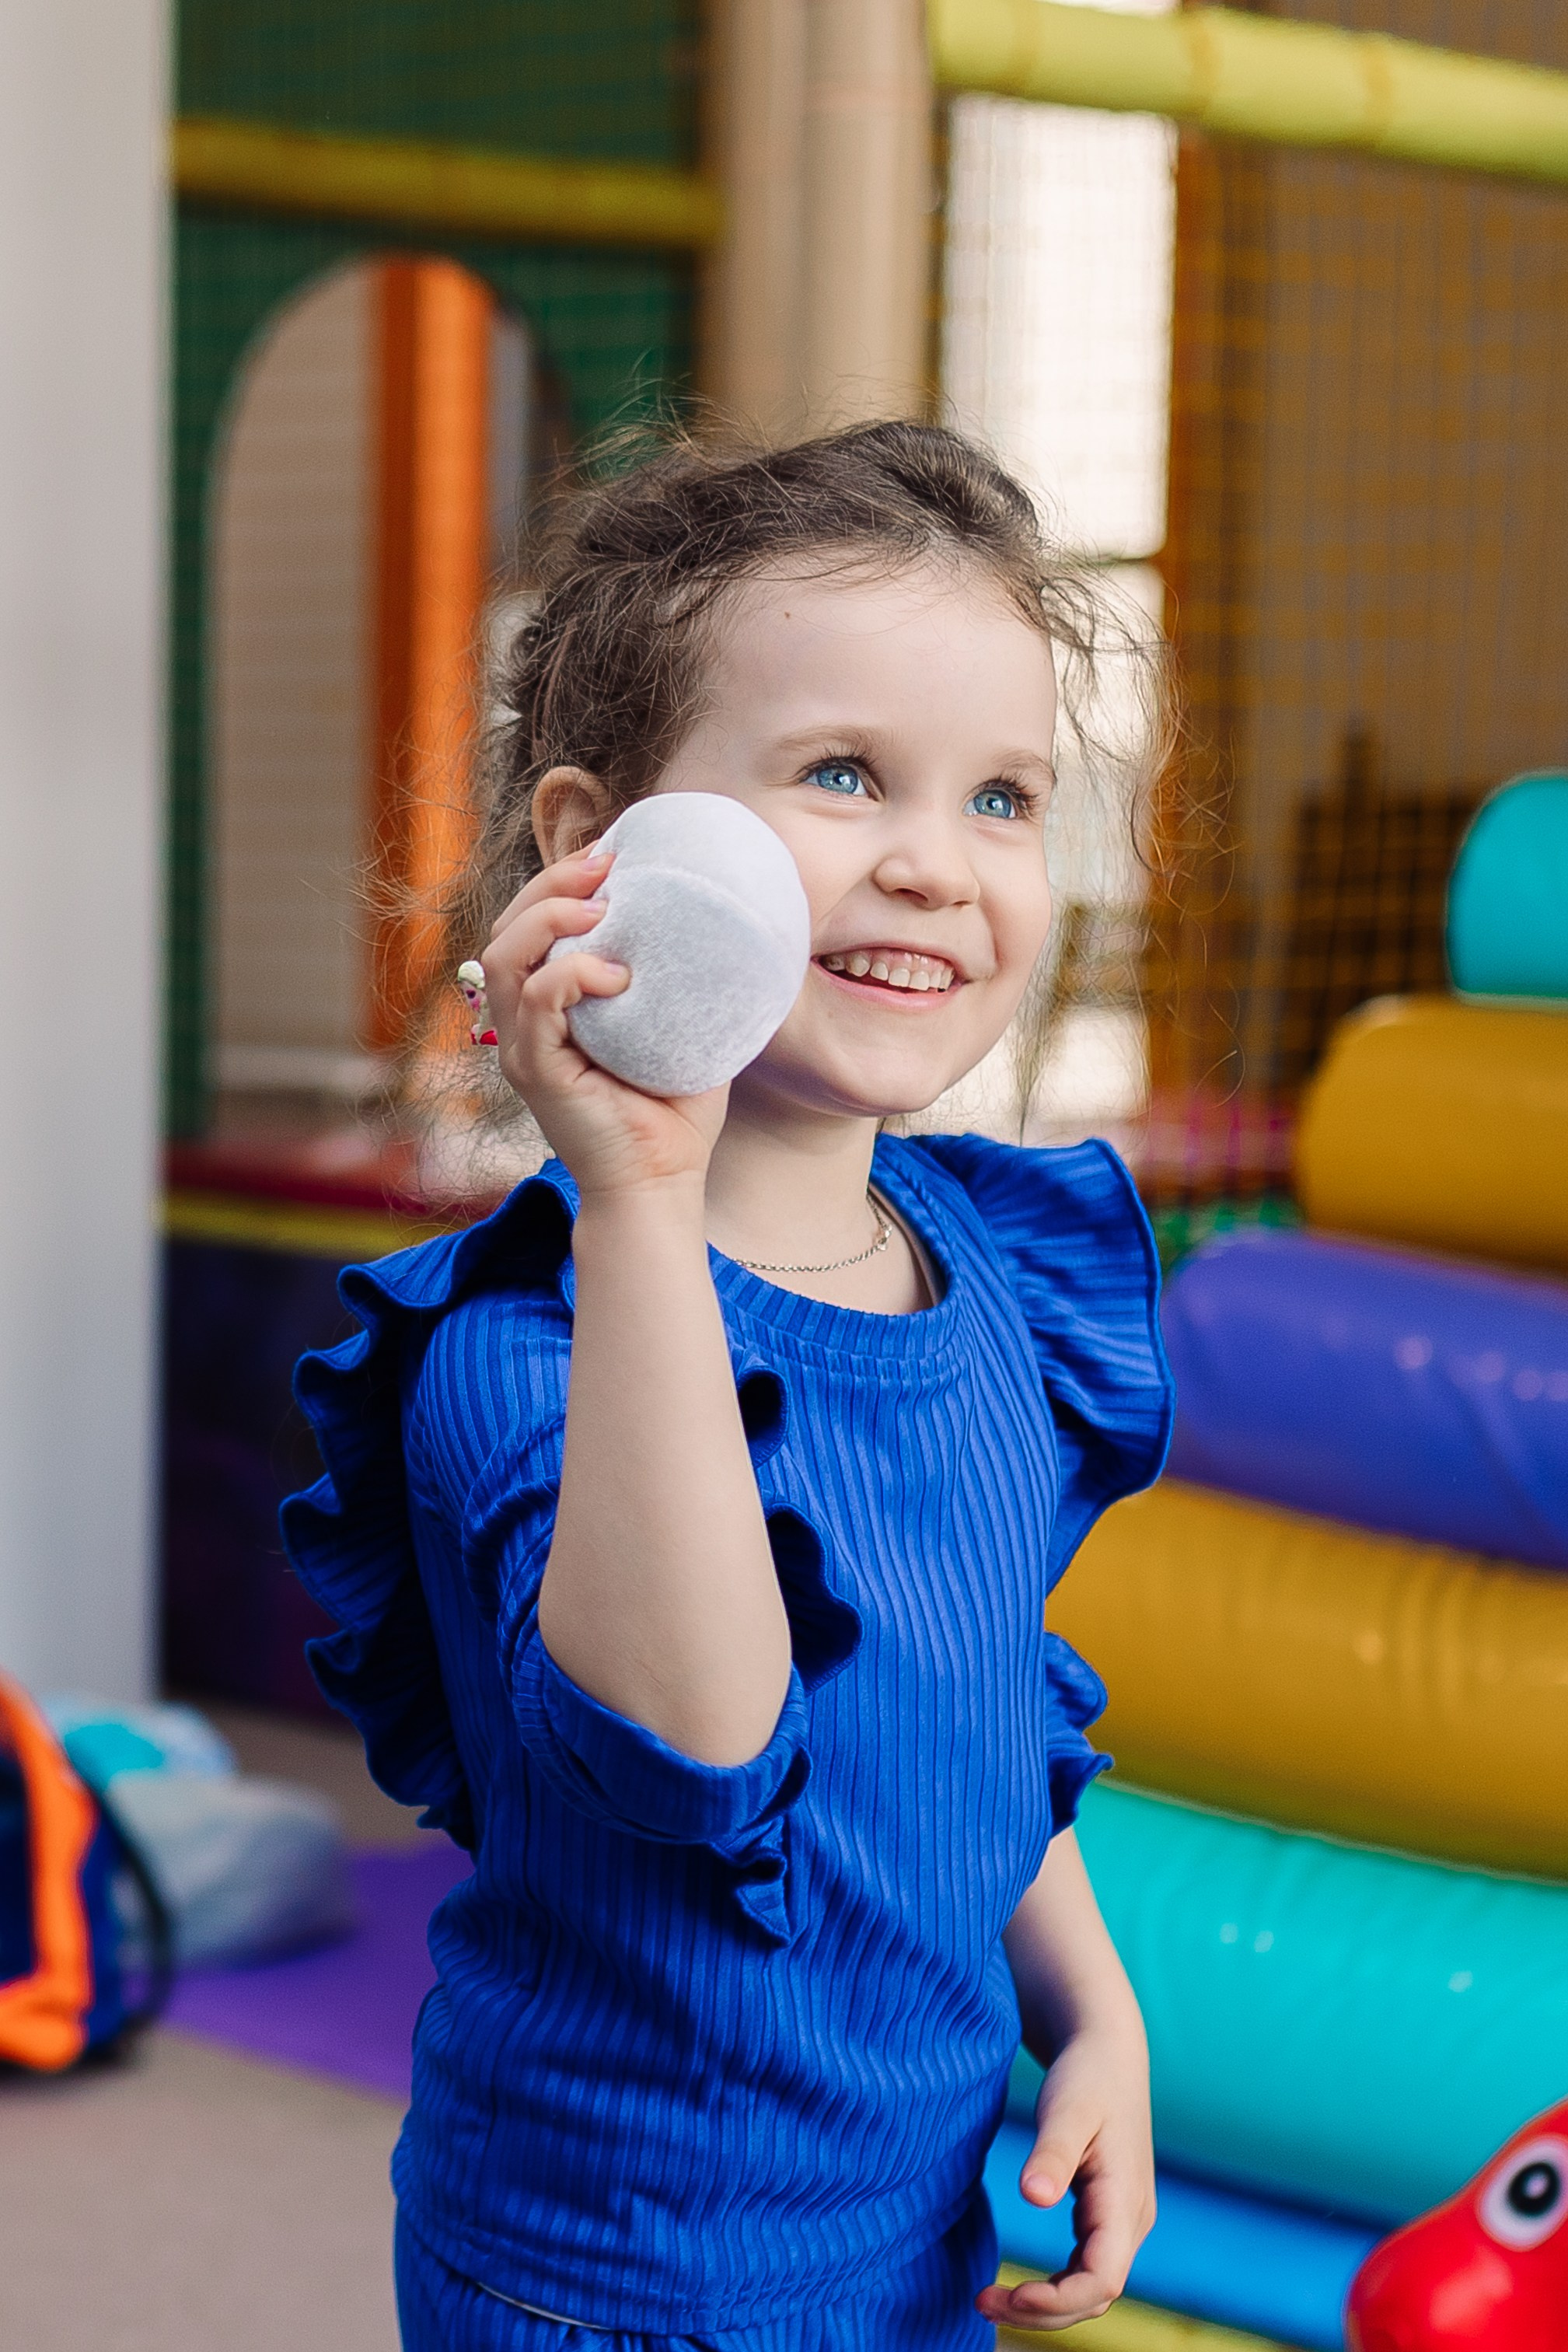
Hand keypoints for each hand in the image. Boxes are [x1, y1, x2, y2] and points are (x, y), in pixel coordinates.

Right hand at [482, 845, 727, 1203]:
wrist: (661, 1184)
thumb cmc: (671, 1113)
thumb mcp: (683, 1027)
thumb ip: (686, 979)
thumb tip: (734, 921)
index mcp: (552, 1005)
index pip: (532, 925)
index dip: (560, 881)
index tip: (612, 855)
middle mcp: (526, 1021)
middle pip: (509, 927)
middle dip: (552, 882)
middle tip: (605, 863)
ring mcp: (523, 1046)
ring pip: (505, 956)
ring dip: (549, 917)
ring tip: (602, 906)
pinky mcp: (534, 1072)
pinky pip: (534, 1005)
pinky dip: (569, 977)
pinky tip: (614, 976)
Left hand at [975, 2023, 1155, 2332]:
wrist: (1107, 2053)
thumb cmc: (1087, 2076)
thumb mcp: (1068, 2108)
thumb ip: (1053, 2153)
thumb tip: (1033, 2197)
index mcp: (1125, 2201)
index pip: (1103, 2279)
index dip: (1059, 2300)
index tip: (1011, 2293)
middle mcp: (1131, 2220)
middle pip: (1095, 2296)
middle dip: (1042, 2311)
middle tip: (981, 2301)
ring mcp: (1121, 2221)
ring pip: (1090, 2289)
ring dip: (1045, 2305)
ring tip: (988, 2299)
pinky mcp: (1106, 2216)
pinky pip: (1085, 2271)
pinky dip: (1053, 2287)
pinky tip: (1017, 2285)